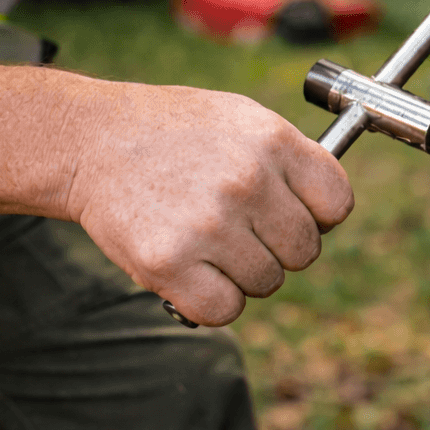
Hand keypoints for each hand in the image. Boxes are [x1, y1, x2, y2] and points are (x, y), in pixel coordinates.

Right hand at [65, 85, 353, 325]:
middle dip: (277, 248)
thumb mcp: (241, 119)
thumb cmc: (173, 132)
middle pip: (304, 251)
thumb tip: (329, 212)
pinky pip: (224, 310)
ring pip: (266, 282)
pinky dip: (210, 301)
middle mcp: (247, 180)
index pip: (337, 203)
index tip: (292, 215)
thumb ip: (290, 160)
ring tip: (204, 239)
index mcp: (272, 140)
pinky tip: (190, 270)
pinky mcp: (170, 263)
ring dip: (240, 273)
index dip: (318, 216)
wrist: (92, 140)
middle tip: (238, 230)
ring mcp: (209, 224)